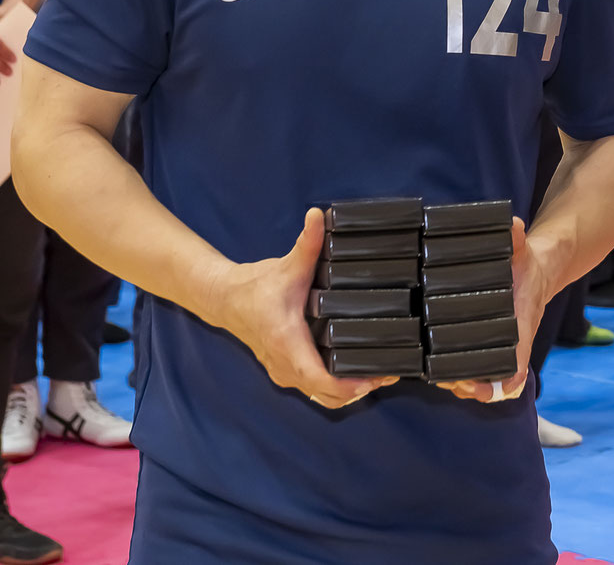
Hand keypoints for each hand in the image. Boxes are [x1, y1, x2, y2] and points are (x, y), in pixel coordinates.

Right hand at [211, 208, 397, 409]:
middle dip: (358, 389)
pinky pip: (313, 389)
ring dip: (348, 392)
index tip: (373, 378)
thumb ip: (307, 242)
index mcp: (287, 343)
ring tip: (377, 375)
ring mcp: (283, 373)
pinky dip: (335, 389)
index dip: (347, 385)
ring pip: (320, 397)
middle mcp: (285, 365)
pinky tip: (356, 374)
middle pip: (326, 395)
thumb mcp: (286, 265)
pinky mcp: (285, 371)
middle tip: (388, 373)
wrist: (225, 299)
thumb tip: (319, 215)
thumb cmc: (257, 285)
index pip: (318, 379)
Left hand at [437, 219, 542, 403]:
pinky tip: (439, 373)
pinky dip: (461, 377)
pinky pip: (476, 370)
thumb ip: (516, 239)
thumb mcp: (523, 250)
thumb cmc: (527, 266)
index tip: (484, 387)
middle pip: (491, 381)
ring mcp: (496, 347)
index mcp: (519, 328)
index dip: (500, 383)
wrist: (538, 271)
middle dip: (469, 385)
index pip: (514, 365)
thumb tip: (513, 227)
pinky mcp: (484, 343)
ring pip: (480, 380)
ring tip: (441, 380)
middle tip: (450, 381)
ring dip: (462, 384)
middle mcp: (508, 344)